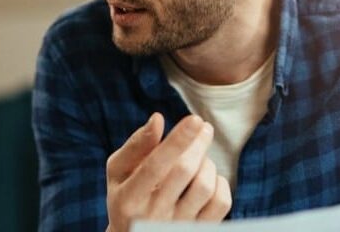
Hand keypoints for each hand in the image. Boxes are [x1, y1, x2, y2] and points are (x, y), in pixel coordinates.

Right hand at [105, 113, 231, 231]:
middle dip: (198, 143)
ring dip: (207, 162)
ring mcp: (177, 227)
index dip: (177, 140)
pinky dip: (220, 183)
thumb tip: (158, 119)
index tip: (195, 119)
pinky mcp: (198, 231)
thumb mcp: (119, 173)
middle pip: (184, 171)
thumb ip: (136, 146)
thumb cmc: (127, 198)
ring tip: (200, 157)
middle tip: (204, 127)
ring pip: (205, 185)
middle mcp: (152, 216)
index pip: (155, 165)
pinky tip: (209, 178)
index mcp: (129, 198)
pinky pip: (221, 203)